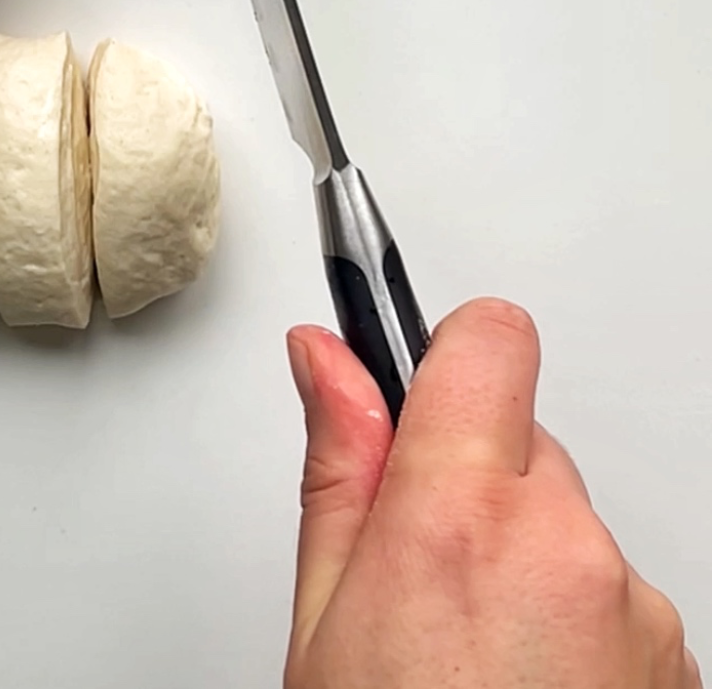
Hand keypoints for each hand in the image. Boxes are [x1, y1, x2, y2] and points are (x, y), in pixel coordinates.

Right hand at [285, 299, 697, 688]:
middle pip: (524, 444)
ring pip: (570, 526)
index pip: (486, 340)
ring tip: (472, 663)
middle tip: (421, 580)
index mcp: (461, 518)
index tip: (418, 388)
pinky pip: (614, 596)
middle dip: (474, 484)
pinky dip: (574, 628)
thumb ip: (340, 467)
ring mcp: (634, 610)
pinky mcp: (676, 661)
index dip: (444, 355)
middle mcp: (565, 547)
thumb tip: (328, 358)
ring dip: (528, 564)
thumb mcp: (322, 622)